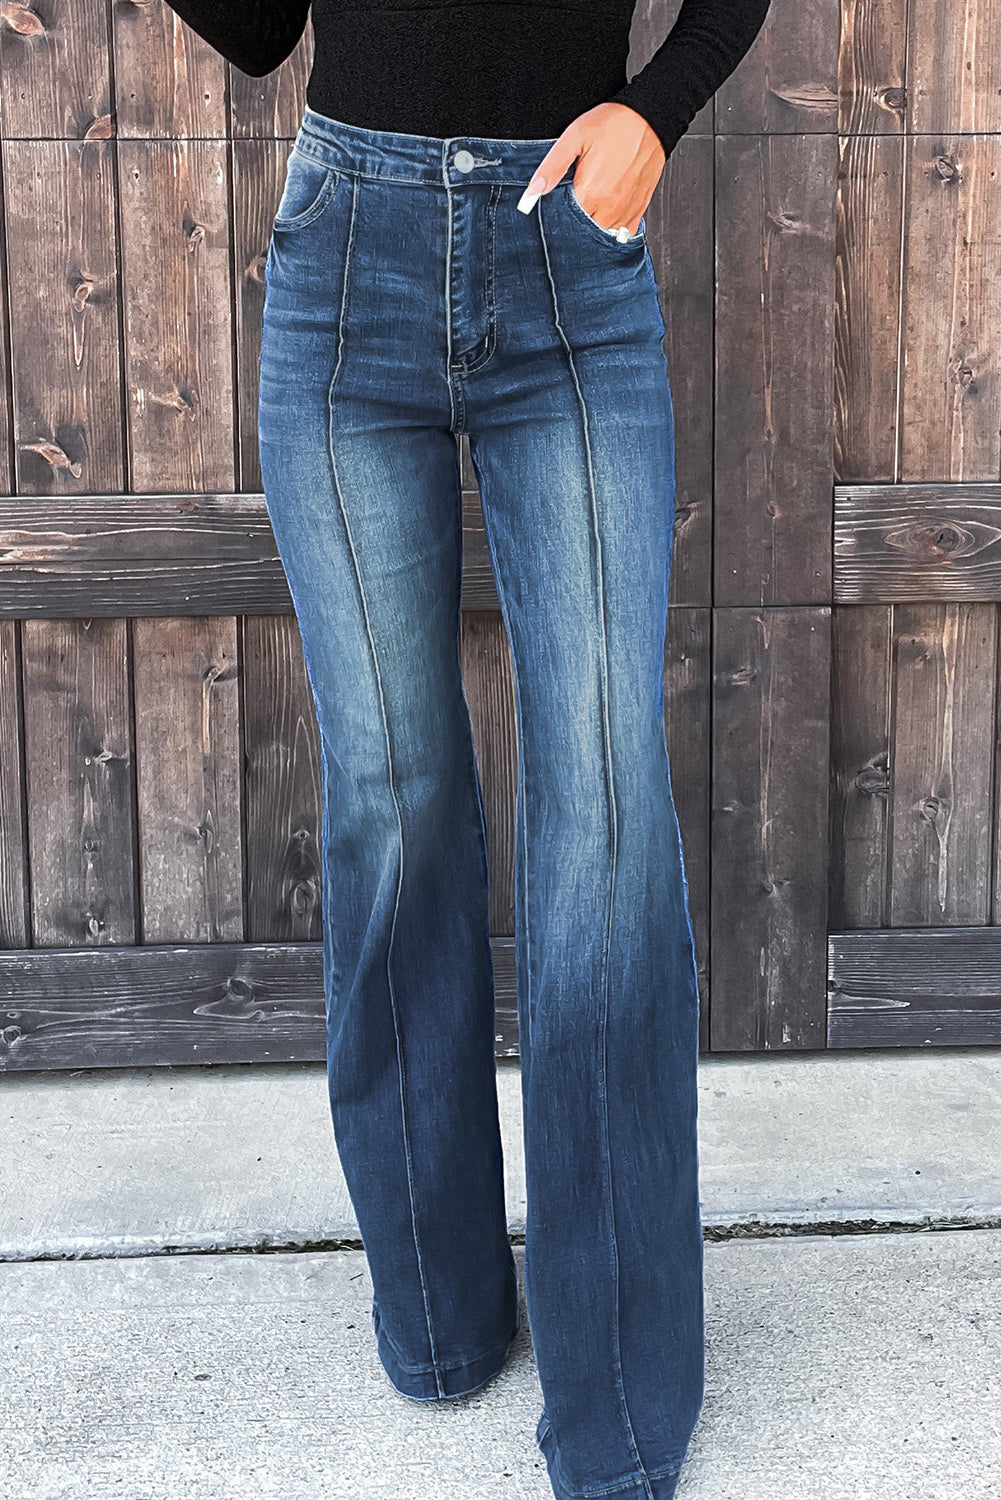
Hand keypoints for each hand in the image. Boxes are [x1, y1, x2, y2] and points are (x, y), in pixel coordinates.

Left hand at [518, 102, 664, 236]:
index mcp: (590, 194)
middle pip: (584, 233)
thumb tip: (531, 194)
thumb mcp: (574, 138)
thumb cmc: (613, 125)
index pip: (566, 224)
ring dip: (593, 228)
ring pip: (603, 236)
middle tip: (573, 207)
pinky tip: (606, 215)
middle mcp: (610, 208)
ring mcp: (625, 211)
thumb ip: (551, 168)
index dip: (558, 219)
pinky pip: (623, 234)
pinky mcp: (638, 210)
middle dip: (575, 226)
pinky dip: (612, 230)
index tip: (556, 210)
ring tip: (589, 209)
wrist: (650, 118)